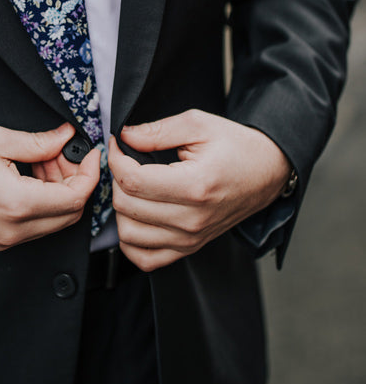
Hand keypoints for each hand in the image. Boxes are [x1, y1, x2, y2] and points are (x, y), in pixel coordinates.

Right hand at [0, 121, 99, 250]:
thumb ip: (39, 142)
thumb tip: (66, 138)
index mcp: (16, 204)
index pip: (75, 198)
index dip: (90, 173)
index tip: (90, 152)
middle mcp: (12, 230)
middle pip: (70, 215)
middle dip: (76, 182)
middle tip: (65, 153)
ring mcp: (3, 238)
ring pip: (54, 222)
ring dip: (60, 192)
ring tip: (45, 160)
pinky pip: (34, 226)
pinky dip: (43, 202)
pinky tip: (31, 175)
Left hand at [109, 109, 291, 271]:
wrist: (266, 171)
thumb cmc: (236, 146)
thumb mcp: (198, 124)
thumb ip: (157, 130)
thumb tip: (124, 137)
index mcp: (195, 186)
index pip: (133, 181)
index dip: (116, 159)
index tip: (118, 144)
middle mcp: (192, 219)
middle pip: (126, 206)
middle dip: (116, 179)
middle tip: (126, 161)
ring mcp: (191, 238)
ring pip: (129, 234)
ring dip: (121, 209)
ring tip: (132, 187)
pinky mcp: (190, 248)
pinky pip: (145, 259)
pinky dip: (131, 241)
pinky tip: (136, 217)